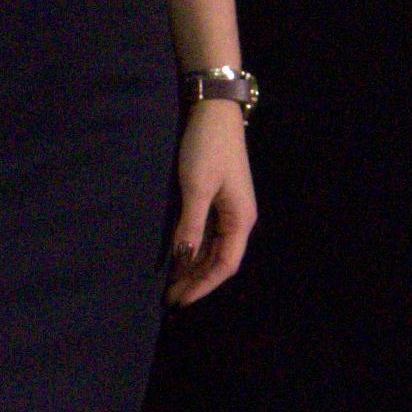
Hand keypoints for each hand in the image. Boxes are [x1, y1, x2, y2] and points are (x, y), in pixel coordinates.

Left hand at [167, 96, 255, 301]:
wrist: (214, 111)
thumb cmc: (207, 148)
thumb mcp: (196, 187)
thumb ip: (191, 225)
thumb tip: (183, 258)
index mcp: (241, 220)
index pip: (225, 265)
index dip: (203, 285)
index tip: (180, 300)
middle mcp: (239, 219)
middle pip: (220, 260)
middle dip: (197, 280)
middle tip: (170, 298)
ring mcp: (230, 210)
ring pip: (214, 249)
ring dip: (195, 267)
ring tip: (172, 284)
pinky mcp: (219, 200)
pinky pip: (208, 234)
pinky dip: (194, 249)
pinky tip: (179, 258)